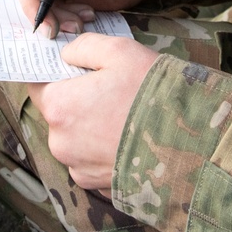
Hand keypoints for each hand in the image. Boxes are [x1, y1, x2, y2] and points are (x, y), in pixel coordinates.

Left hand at [27, 34, 158, 191]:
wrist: (193, 145)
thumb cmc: (153, 94)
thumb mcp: (119, 50)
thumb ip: (82, 46)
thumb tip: (66, 54)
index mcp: (58, 107)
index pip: (38, 84)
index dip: (56, 73)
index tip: (74, 68)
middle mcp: (60, 142)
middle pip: (59, 112)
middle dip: (78, 99)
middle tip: (110, 89)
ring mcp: (78, 168)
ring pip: (75, 137)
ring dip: (91, 125)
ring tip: (124, 113)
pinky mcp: (97, 185)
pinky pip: (91, 159)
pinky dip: (104, 147)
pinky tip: (128, 135)